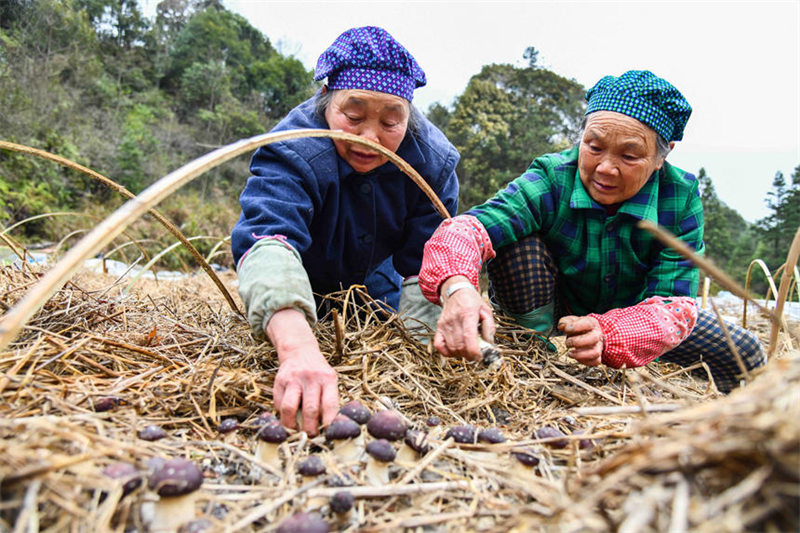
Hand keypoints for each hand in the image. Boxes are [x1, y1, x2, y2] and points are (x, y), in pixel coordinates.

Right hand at [267, 309, 338, 435]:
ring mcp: (293, 379)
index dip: (328, 423)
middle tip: (311, 436)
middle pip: (310, 410)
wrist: (299, 351)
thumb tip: (325, 428)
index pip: (329, 405)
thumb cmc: (318, 372)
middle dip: (310, 429)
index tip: (328, 434)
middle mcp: (311, 378)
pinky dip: (282, 415)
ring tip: (296, 431)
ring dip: (292, 425)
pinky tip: (288, 416)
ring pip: (289, 408)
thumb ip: (327, 400)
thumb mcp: (329, 380)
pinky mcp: (279, 381)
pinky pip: (279, 404)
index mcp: (328, 379)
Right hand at [433, 276, 494, 360]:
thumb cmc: (472, 302)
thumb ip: (489, 327)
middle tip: (476, 354)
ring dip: (460, 354)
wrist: (456, 292)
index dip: (474, 351)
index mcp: (468, 314)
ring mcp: (444, 324)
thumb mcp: (486, 310)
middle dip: (469, 355)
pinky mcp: (439, 327)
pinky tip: (455, 350)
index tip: (480, 356)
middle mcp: (454, 319)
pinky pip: (439, 346)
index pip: (468, 337)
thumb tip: (488, 344)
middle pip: (460, 346)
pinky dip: (447, 352)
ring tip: (467, 350)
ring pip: (451, 348)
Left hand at [557, 315, 603, 365]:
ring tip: (569, 353)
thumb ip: (566, 321)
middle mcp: (597, 335)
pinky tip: (575, 357)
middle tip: (567, 343)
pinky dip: (584, 361)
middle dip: (577, 342)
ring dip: (580, 354)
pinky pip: (594, 361)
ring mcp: (598, 346)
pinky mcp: (597, 356)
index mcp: (592, 323)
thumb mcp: (573, 321)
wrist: (591, 334)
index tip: (566, 329)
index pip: (588, 323)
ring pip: (594, 353)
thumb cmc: (580, 327)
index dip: (576, 326)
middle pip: (593, 338)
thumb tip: (561, 326)